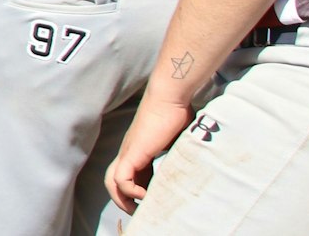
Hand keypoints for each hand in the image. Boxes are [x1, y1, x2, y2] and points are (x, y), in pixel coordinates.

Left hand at [106, 94, 193, 212]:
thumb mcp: (177, 142)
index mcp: (138, 152)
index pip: (126, 177)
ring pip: (112, 182)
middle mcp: (129, 153)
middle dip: (123, 200)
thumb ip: (178, 155)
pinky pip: (121, 179)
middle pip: (112, 181)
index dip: (134, 193)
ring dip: (123, 199)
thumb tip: (196, 164)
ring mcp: (128, 152)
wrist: (169, 98)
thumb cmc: (176, 114)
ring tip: (140, 208)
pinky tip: (145, 195)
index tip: (150, 202)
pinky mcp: (132, 153)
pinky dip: (130, 191)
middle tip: (140, 211)